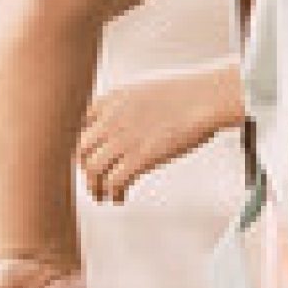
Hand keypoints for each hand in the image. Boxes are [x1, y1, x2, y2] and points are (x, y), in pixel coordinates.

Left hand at [77, 62, 241, 202]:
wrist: (207, 97)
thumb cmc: (188, 92)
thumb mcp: (145, 89)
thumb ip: (127, 105)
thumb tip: (127, 120)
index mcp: (112, 99)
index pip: (80, 125)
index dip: (82, 144)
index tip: (88, 156)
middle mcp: (111, 119)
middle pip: (81, 150)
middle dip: (84, 169)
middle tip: (93, 180)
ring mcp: (123, 139)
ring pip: (92, 170)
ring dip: (94, 186)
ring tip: (102, 195)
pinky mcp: (139, 158)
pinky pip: (114, 182)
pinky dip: (113, 194)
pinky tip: (120, 198)